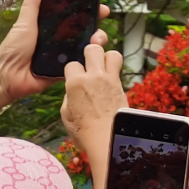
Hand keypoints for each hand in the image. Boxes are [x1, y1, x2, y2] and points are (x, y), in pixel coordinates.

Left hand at [0, 0, 111, 105]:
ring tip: (97, 39)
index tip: (98, 3)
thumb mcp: (24, 25)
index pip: (72, 16)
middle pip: (84, 29)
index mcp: (50, 28)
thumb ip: (31, 6)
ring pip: (86, 46)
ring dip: (96, 40)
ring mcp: (64, 54)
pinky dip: (89, 58)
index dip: (86, 9)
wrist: (11, 77)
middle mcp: (60, 40)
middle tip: (103, 14)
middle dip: (96, 22)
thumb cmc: (14, 50)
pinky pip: (81, 63)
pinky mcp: (66, 69)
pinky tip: (94, 53)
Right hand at [62, 38, 126, 180]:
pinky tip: (110, 80)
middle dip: (91, 53)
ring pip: (112, 54)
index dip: (73, 71)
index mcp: (75, 83)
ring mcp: (110, 79)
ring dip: (107, 58)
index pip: (71, 64)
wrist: (108, 139)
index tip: (75, 79)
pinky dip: (115, 71)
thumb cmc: (84, 131)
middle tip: (91, 64)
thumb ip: (69, 97)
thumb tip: (73, 91)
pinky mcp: (121, 86)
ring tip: (104, 68)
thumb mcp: (67, 115)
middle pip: (93, 49)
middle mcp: (93, 76)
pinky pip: (119, 68)